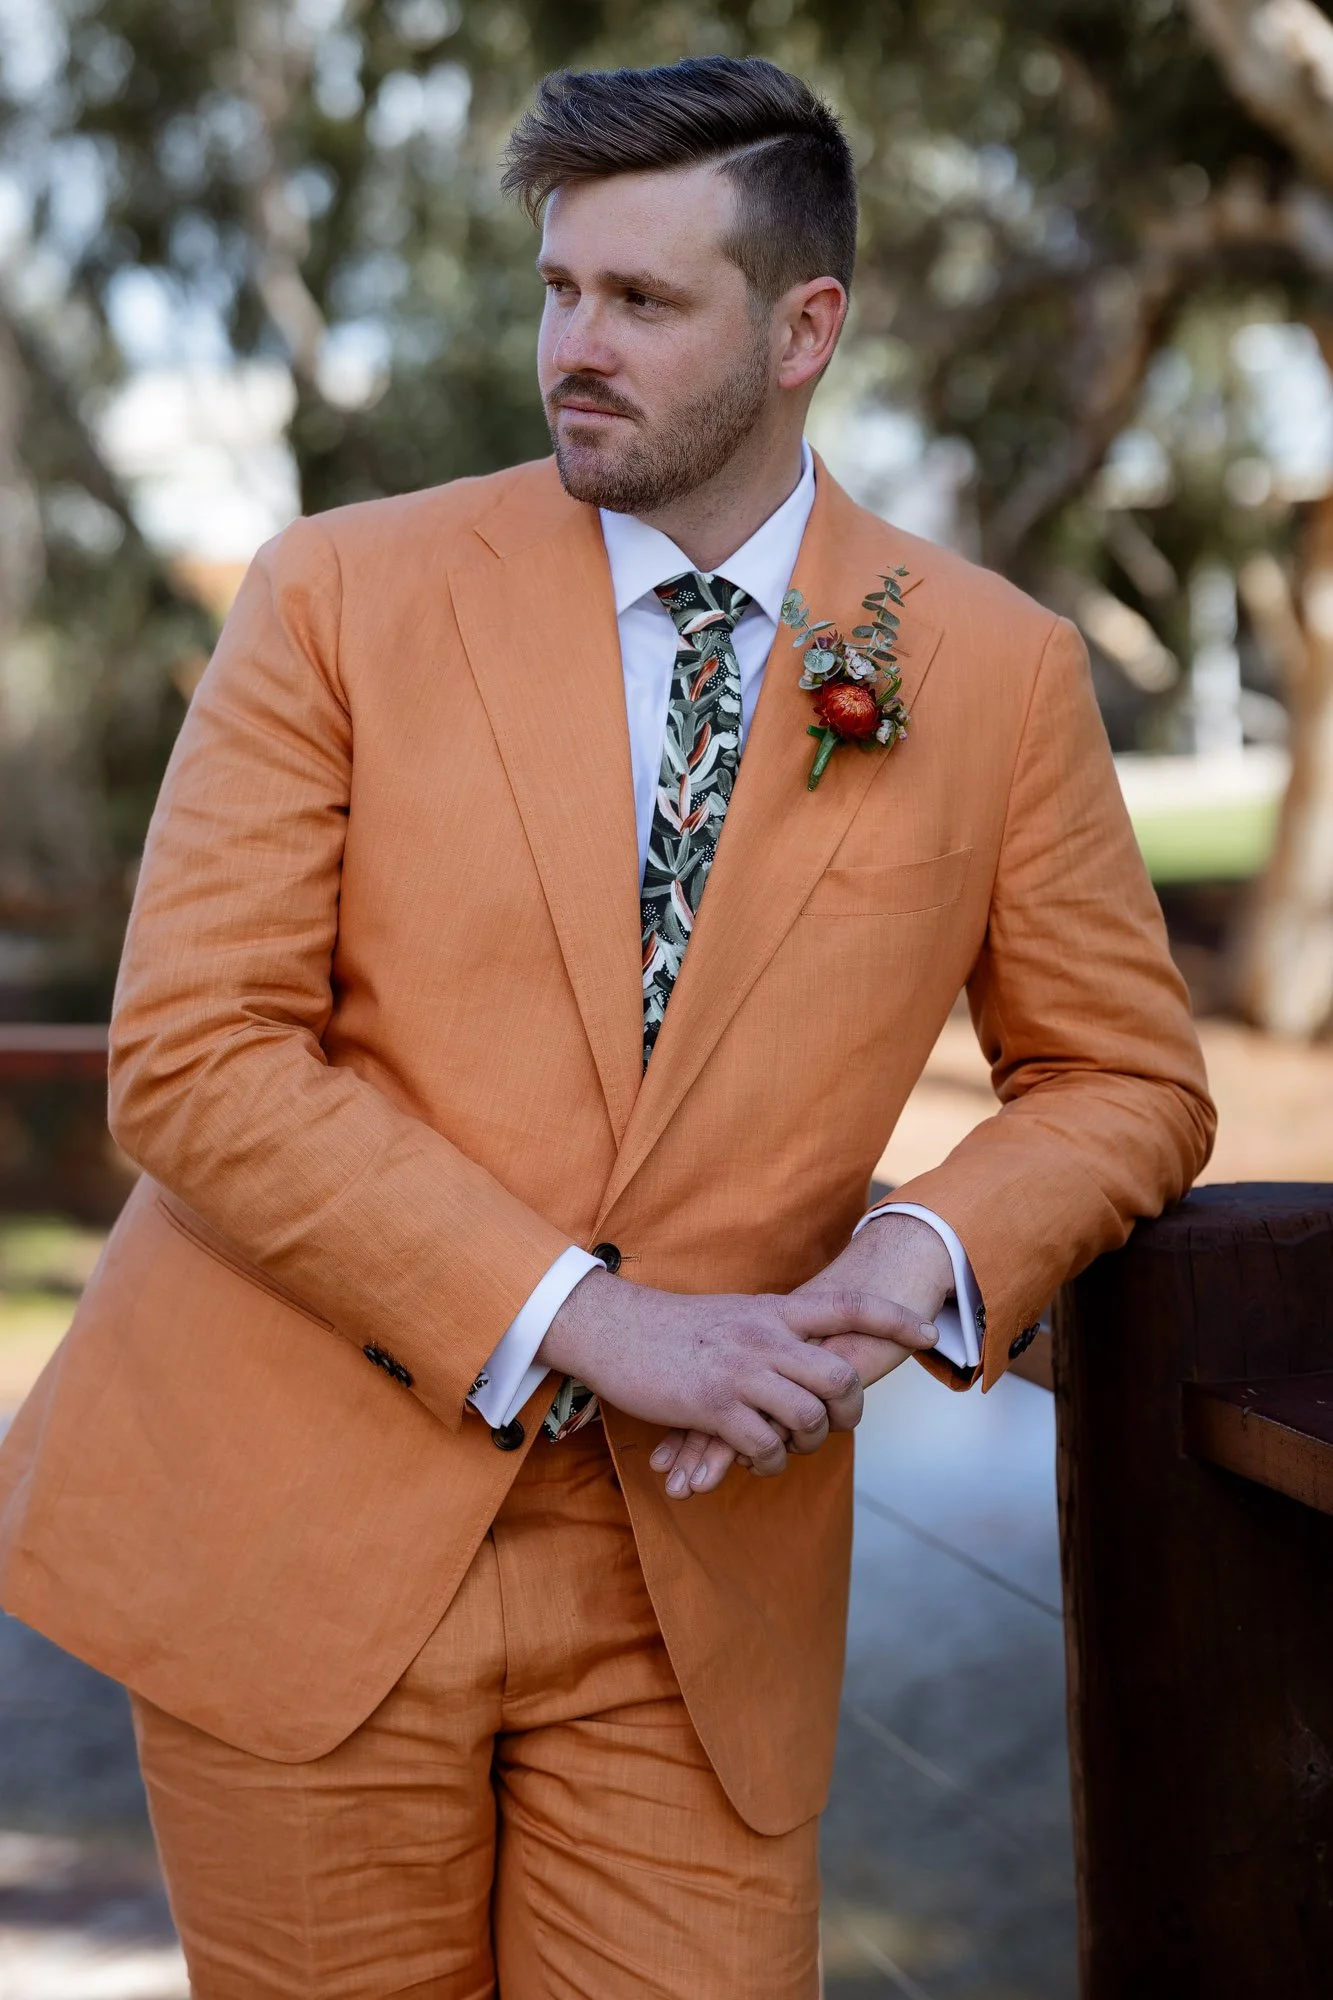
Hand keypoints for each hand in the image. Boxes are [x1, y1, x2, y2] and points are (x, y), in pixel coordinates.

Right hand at [651, 1214, 952, 1495]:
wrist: (612, 1329)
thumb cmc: (672, 1328)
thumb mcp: (733, 1315)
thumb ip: (772, 1330)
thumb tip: (807, 1351)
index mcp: (773, 1311)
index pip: (849, 1305)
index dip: (894, 1320)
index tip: (927, 1334)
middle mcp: (764, 1337)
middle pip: (841, 1375)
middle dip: (850, 1409)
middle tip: (837, 1423)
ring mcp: (740, 1371)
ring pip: (808, 1416)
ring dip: (807, 1442)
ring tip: (788, 1447)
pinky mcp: (713, 1406)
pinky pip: (765, 1446)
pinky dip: (768, 1461)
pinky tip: (754, 1458)